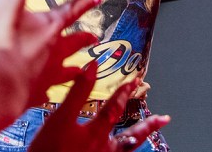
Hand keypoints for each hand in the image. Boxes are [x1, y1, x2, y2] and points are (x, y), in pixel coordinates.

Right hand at [0, 0, 99, 106]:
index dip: (84, 3)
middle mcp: (51, 53)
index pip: (71, 11)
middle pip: (72, 44)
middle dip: (83, 40)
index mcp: (47, 28)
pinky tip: (46, 95)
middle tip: (94, 39)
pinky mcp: (30, 98)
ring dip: (74, 69)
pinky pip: (46, 94)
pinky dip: (49, 92)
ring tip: (83, 71)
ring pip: (66, 73)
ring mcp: (43, 78)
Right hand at [30, 63, 170, 151]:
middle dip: (147, 125)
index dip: (124, 92)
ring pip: (126, 151)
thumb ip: (77, 92)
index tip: (134, 81)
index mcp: (96, 133)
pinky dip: (125, 151)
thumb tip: (92, 67)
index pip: (114, 108)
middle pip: (131, 136)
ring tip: (151, 135)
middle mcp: (103, 149)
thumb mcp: (60, 117)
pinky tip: (123, 149)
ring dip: (139, 140)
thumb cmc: (49, 151)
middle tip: (163, 119)